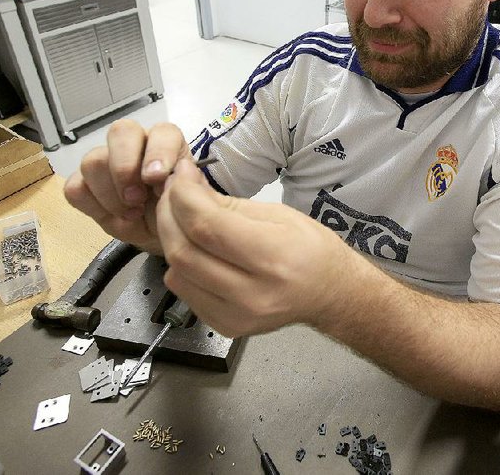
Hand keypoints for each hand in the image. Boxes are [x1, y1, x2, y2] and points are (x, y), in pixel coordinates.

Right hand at [64, 119, 191, 251]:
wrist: (163, 233)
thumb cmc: (176, 209)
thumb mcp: (189, 200)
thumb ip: (184, 184)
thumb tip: (172, 176)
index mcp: (166, 142)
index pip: (162, 132)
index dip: (158, 152)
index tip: (157, 179)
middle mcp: (134, 144)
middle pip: (120, 132)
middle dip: (126, 167)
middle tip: (137, 198)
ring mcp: (105, 161)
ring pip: (93, 161)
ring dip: (111, 193)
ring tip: (131, 213)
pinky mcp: (84, 184)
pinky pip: (75, 187)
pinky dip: (93, 206)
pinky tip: (113, 216)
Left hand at [155, 159, 354, 336]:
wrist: (330, 294)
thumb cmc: (312, 249)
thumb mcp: (277, 215)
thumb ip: (227, 205)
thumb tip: (187, 185)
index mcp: (272, 258)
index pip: (207, 226)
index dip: (183, 197)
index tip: (179, 174)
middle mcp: (251, 293)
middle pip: (185, 251)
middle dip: (169, 214)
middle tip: (172, 191)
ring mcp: (236, 315)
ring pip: (177, 273)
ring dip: (169, 238)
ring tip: (177, 215)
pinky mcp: (224, 326)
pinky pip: (185, 290)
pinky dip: (179, 263)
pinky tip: (190, 245)